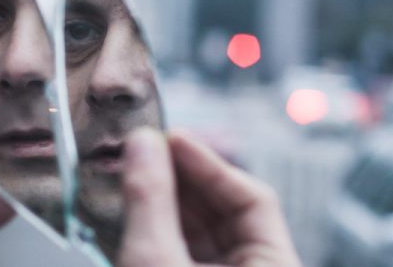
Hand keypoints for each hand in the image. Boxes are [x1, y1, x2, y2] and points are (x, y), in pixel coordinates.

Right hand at [118, 128, 300, 266]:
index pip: (255, 201)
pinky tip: (139, 207)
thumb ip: (150, 199)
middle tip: (148, 150)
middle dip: (185, 180)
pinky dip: (163, 228)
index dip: (211, 165)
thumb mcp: (154, 260)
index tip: (171, 138)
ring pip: (203, 233)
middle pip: (227, 213)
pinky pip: (186, 251)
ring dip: (170, 201)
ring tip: (138, 173)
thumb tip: (143, 141)